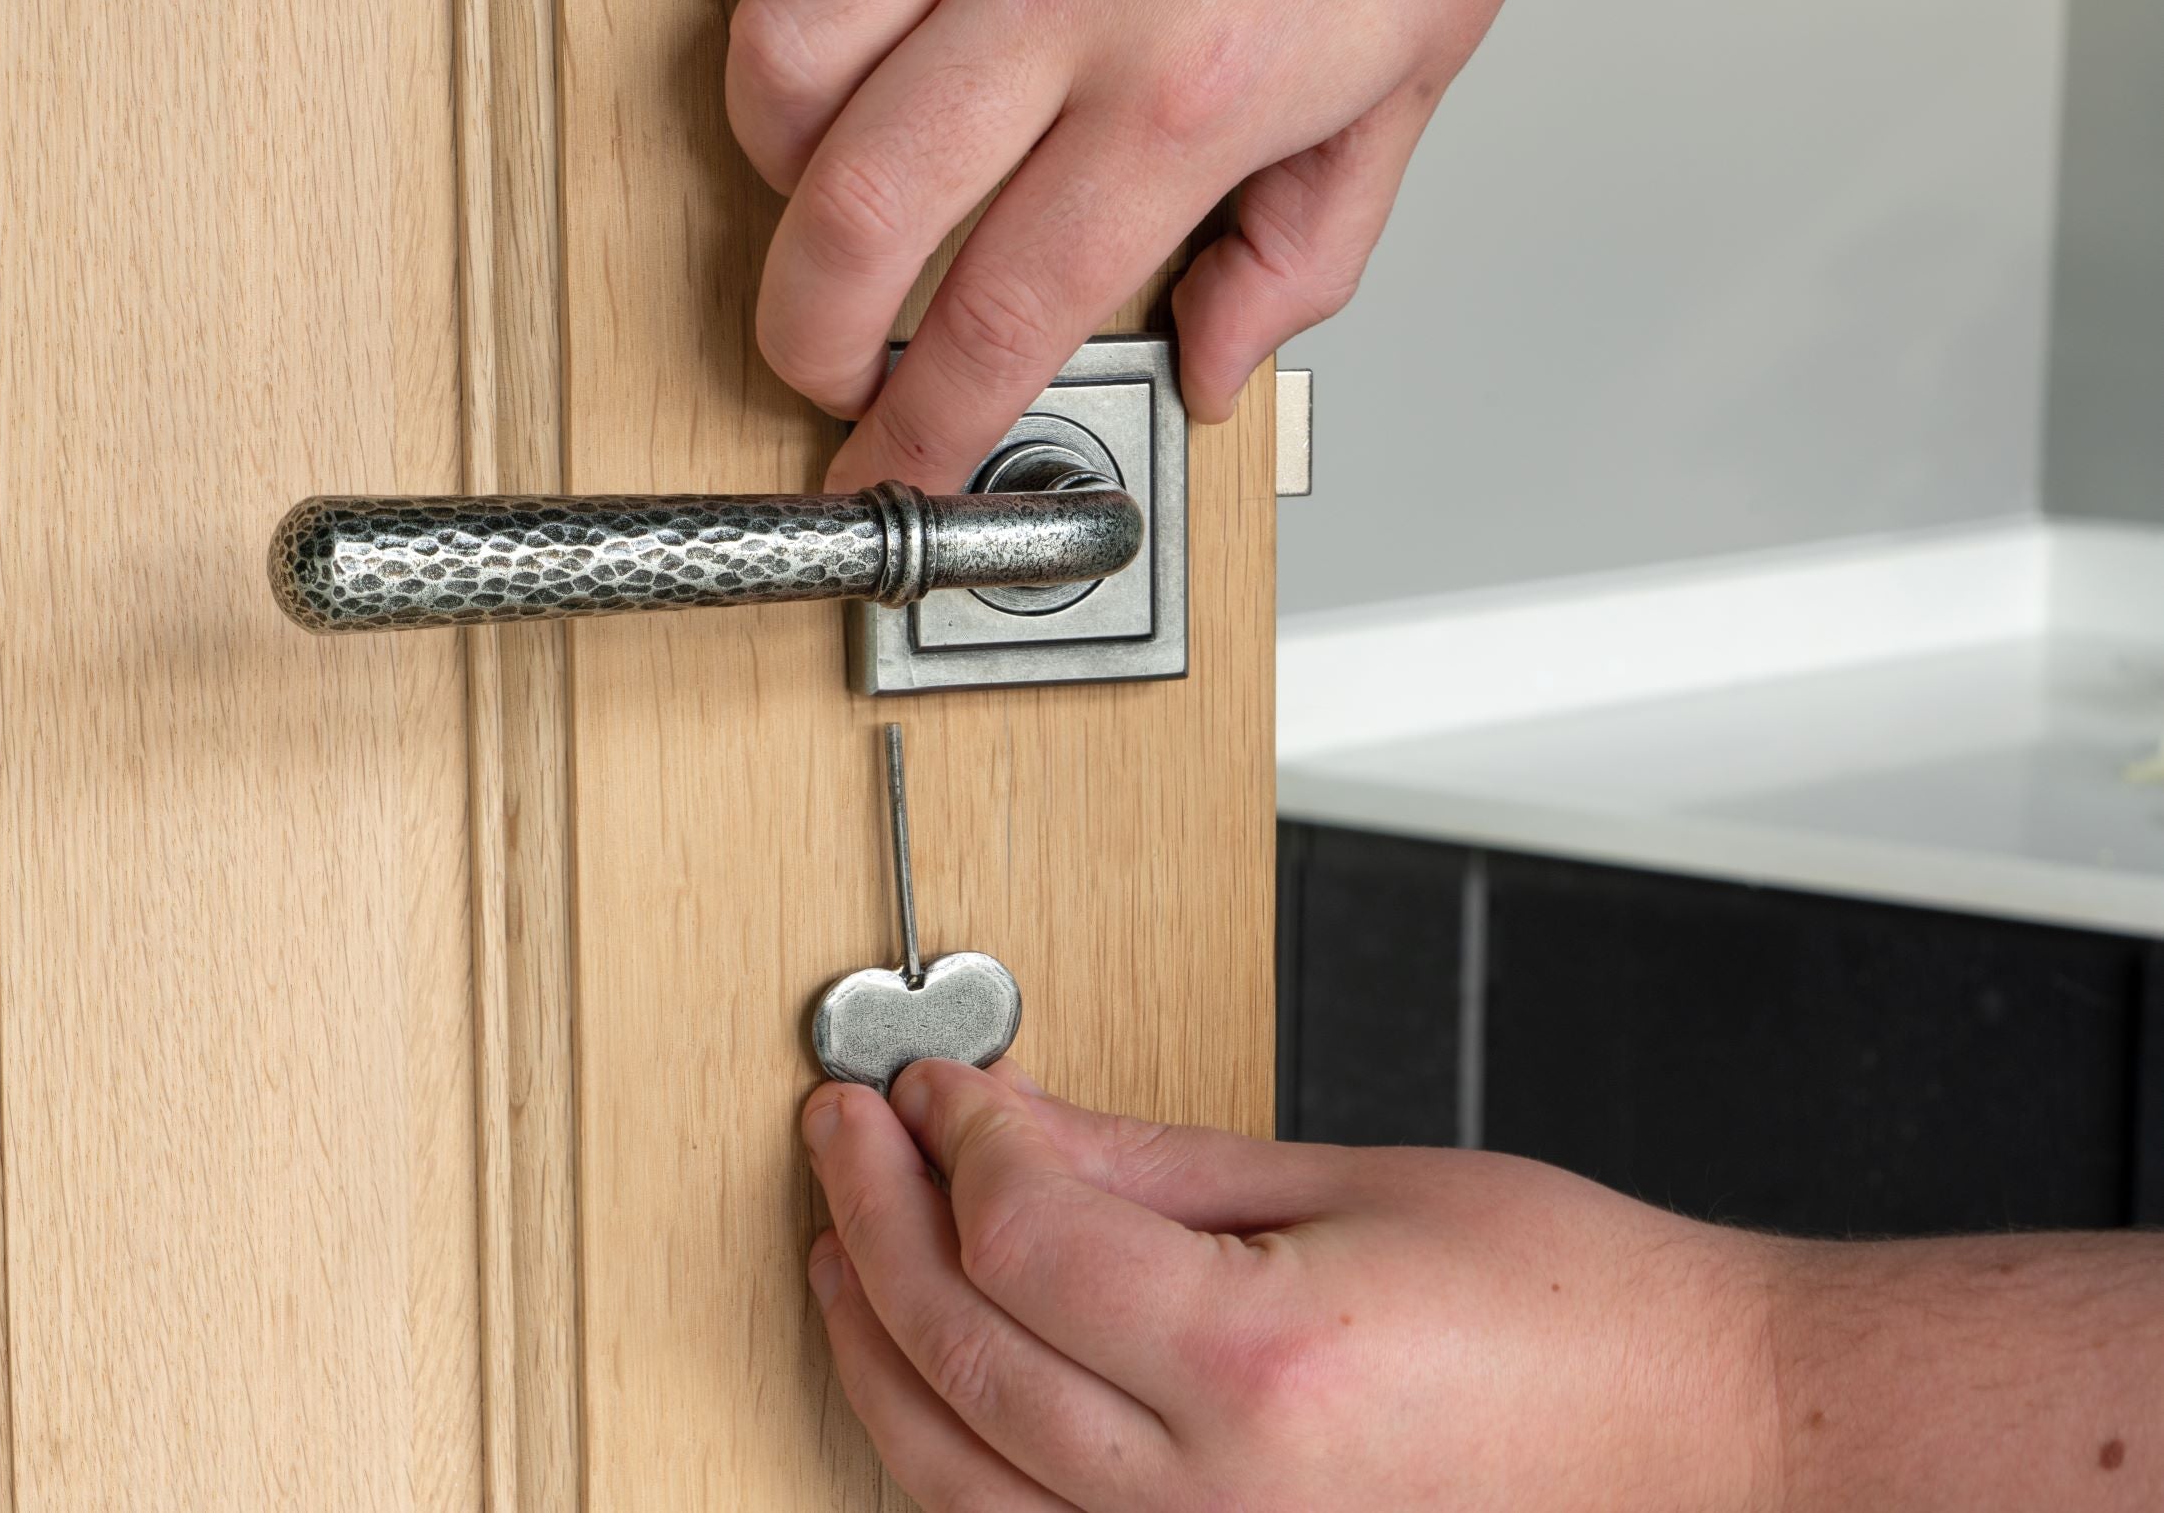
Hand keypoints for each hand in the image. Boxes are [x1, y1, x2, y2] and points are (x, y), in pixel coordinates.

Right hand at [716, 0, 1523, 489]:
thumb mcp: (1412, 64)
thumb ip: (1307, 238)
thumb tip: (1218, 360)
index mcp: (1183, 94)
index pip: (1003, 317)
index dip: (926, 427)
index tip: (897, 472)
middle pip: (849, 219)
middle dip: (808, 332)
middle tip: (828, 361)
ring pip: (778, 66)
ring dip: (779, 155)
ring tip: (831, 178)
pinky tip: (830, 17)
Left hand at [800, 1060, 1780, 1509]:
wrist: (1712, 1448)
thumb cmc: (1585, 1319)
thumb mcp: (1355, 1184)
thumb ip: (1146, 1163)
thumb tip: (999, 1116)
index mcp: (1263, 1366)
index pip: (1017, 1239)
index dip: (950, 1142)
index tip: (930, 1088)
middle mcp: (1222, 1500)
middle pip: (959, 1358)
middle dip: (874, 1229)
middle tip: (848, 1139)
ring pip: (952, 1484)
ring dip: (877, 1355)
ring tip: (849, 1251)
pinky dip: (948, 1468)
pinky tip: (931, 1385)